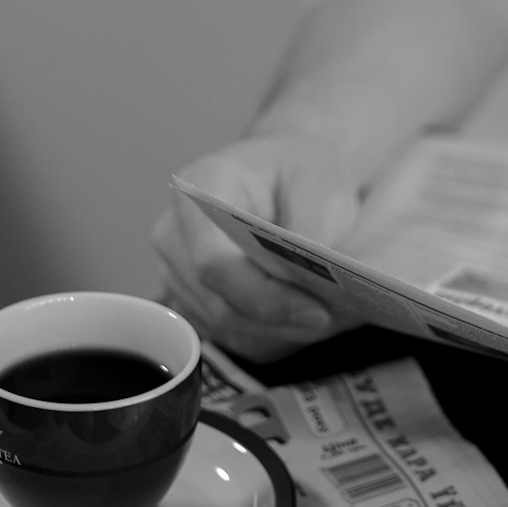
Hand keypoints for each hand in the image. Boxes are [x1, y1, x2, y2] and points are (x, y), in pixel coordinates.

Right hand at [152, 134, 363, 361]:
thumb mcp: (323, 184)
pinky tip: (300, 320)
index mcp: (199, 189)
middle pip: (219, 303)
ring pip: (223, 325)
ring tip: (323, 319)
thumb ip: (314, 230)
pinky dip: (267, 335)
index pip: (216, 263)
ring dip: (276, 332)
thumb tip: (309, 282)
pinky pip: (226, 333)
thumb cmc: (299, 171)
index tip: (318, 309)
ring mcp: (175, 270)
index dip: (266, 296)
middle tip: (333, 320)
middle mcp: (174, 233)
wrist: (283, 173)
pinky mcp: (189, 297)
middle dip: (279, 320)